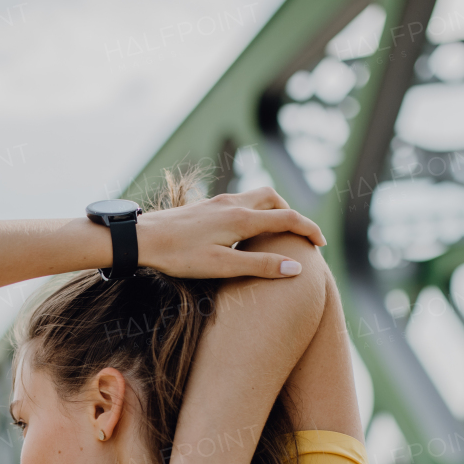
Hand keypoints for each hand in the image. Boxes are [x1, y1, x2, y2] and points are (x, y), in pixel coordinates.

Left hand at [137, 187, 325, 279]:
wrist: (143, 238)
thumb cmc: (180, 256)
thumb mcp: (222, 266)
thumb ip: (260, 265)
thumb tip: (296, 267)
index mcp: (241, 219)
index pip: (287, 219)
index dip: (309, 230)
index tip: (321, 244)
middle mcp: (233, 204)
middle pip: (274, 199)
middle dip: (292, 214)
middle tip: (300, 235)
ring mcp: (218, 202)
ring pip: (256, 196)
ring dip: (273, 209)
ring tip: (277, 231)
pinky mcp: (206, 206)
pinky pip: (240, 201)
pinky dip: (255, 210)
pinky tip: (245, 229)